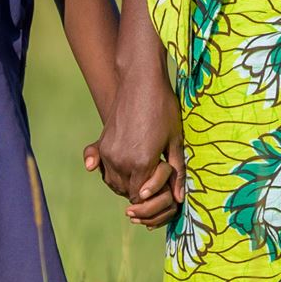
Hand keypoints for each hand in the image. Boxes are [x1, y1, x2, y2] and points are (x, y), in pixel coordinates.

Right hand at [94, 71, 183, 220]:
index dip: (152, 195)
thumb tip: (179, 199)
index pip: (142, 197)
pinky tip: (127, 167)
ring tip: (143, 170)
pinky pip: (103, 171)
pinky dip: (114, 174)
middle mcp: (121, 161)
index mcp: (141, 163)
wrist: (141, 82)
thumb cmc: (164, 109)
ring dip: (127, 184)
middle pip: (127, 193)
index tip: (162, 186)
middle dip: (141, 191)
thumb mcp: (175, 141)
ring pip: (114, 184)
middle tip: (154, 176)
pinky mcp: (101, 145)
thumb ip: (177, 172)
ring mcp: (108, 153)